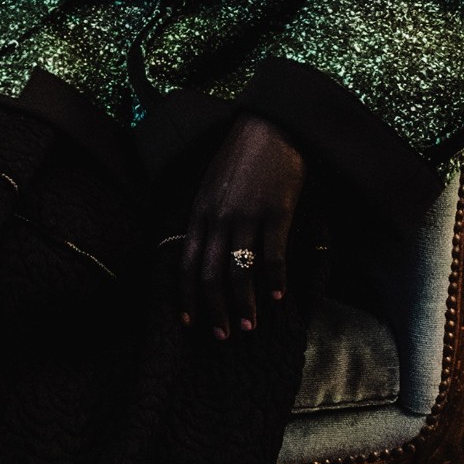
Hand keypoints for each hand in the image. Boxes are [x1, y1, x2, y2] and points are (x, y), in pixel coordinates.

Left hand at [180, 114, 305, 340]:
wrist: (271, 128)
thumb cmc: (241, 157)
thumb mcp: (211, 186)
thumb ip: (207, 219)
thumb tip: (206, 253)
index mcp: (198, 212)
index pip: (185, 264)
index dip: (186, 297)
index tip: (190, 322)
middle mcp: (218, 218)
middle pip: (209, 274)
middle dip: (214, 310)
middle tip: (222, 336)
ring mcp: (246, 216)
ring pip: (239, 272)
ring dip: (244, 304)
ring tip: (249, 326)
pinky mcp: (275, 213)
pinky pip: (273, 256)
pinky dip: (275, 281)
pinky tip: (278, 298)